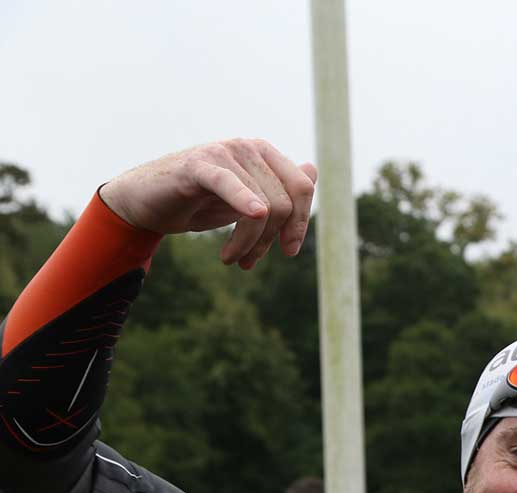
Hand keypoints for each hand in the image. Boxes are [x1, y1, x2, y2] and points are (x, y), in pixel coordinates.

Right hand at [98, 139, 316, 269]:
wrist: (146, 201)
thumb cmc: (198, 201)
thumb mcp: (246, 200)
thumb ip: (278, 186)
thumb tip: (312, 169)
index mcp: (264, 154)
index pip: (302, 188)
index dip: (300, 224)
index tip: (287, 250)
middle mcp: (247, 148)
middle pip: (283, 203)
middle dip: (268, 241)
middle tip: (248, 262)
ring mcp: (222, 152)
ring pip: (261, 206)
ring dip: (248, 244)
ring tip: (232, 259)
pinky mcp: (196, 166)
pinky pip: (228, 183)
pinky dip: (244, 201)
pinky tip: (253, 215)